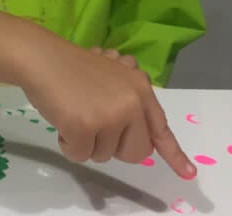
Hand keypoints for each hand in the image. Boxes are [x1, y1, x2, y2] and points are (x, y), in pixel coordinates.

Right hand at [20, 40, 195, 179]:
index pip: (160, 126)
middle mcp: (131, 102)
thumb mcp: (110, 74)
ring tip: (73, 110)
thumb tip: (135, 120)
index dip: (174, 153)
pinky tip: (62, 118)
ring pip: (103, 155)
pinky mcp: (85, 128)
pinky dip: (67, 144)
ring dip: (86, 141)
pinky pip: (79, 155)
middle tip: (93, 124)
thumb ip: (126, 96)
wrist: (42, 57)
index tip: (189, 174)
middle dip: (113, 146)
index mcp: (139, 88)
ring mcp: (110, 116)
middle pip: (134, 152)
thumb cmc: (71, 66)